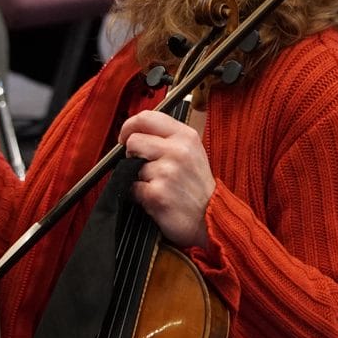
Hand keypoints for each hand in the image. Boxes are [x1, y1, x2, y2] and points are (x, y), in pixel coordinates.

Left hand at [117, 110, 214, 248]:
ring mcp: (167, 172)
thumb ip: (166, 137)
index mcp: (186, 136)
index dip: (129, 126)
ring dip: (137, 177)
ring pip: (130, 165)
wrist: (211, 219)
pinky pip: (132, 187)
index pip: (147, 117)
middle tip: (142, 165)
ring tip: (156, 184)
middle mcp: (178, 151)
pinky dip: (137, 195)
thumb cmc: (197, 187)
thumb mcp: (192, 152)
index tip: (125, 136)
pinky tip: (154, 198)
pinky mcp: (157, 193)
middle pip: (133, 140)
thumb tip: (134, 130)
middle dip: (131, 154)